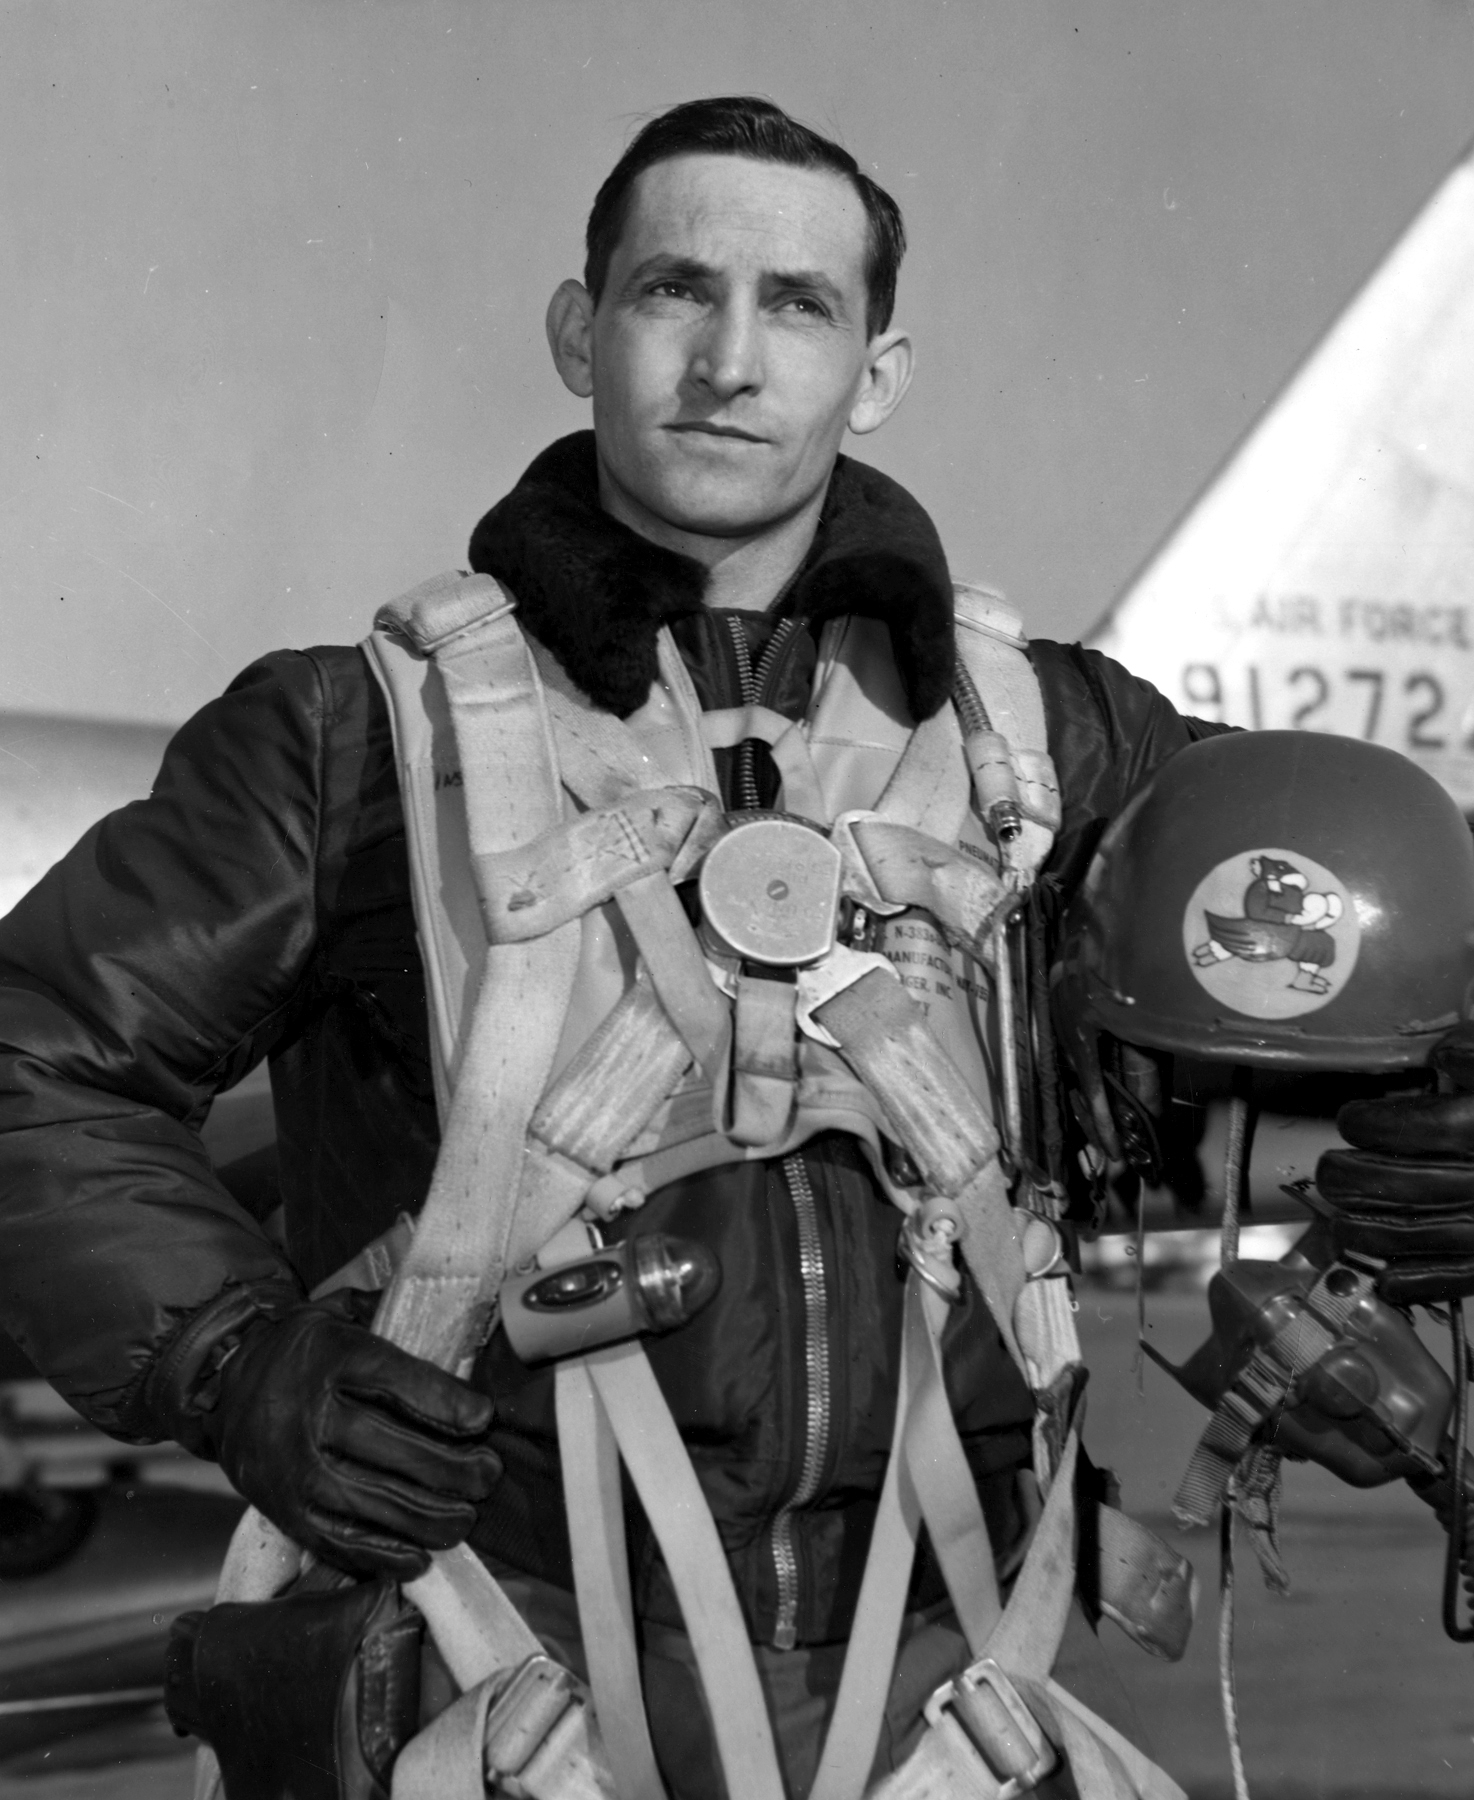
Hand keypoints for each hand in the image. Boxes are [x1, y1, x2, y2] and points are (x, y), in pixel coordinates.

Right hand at [205, 1289, 501, 1578]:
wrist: (220, 1385)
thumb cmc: (300, 1351)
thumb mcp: (338, 1313)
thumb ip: (389, 1318)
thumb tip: (454, 1329)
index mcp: (330, 1358)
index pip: (397, 1382)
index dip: (446, 1403)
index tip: (483, 1418)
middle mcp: (308, 1414)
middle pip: (392, 1449)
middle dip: (452, 1469)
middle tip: (488, 1475)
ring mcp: (292, 1468)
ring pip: (371, 1502)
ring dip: (429, 1518)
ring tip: (465, 1518)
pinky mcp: (281, 1510)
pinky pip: (337, 1540)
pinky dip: (382, 1555)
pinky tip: (419, 1557)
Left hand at [1313, 1024, 1473, 1297]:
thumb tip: (1440, 1054)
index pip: (1427, 1126)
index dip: (1375, 1124)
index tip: (1351, 1119)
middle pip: (1411, 1186)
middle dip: (1354, 1180)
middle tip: (1329, 1171)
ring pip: (1427, 1237)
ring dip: (1370, 1233)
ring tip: (1340, 1221)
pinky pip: (1463, 1278)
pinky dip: (1420, 1281)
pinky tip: (1387, 1276)